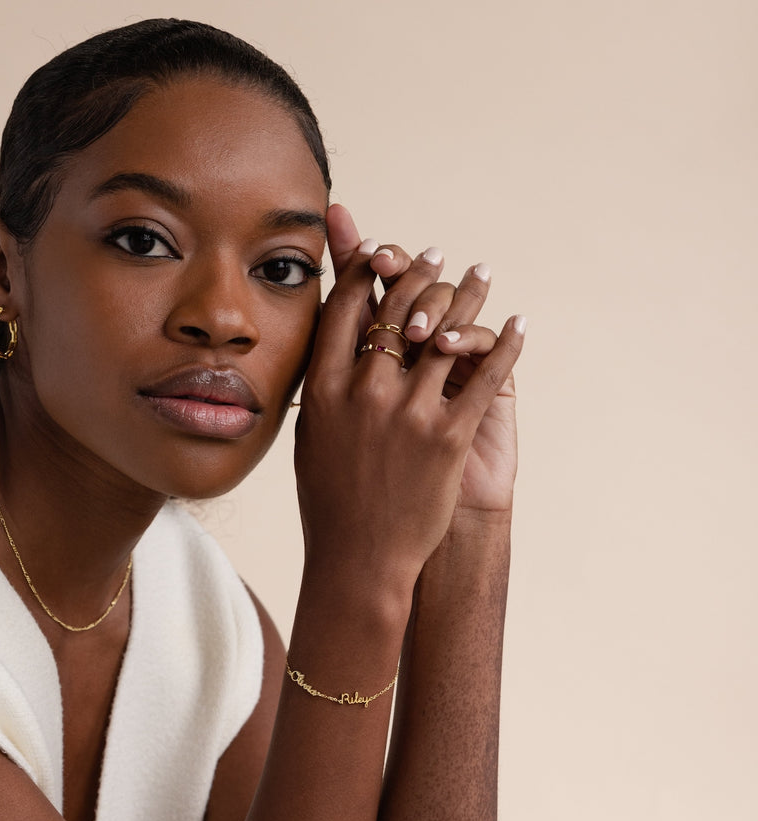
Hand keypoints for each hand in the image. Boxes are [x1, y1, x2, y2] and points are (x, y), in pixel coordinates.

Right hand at [294, 205, 523, 593]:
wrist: (360, 558)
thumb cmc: (330, 500)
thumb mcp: (312, 436)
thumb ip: (323, 387)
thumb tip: (331, 343)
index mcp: (322, 389)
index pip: (344, 307)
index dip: (365, 268)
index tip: (384, 251)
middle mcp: (362, 393)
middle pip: (397, 308)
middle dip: (420, 272)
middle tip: (437, 256)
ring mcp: (408, 414)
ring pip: (445, 332)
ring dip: (468, 295)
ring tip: (480, 275)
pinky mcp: (448, 438)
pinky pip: (486, 377)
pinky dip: (506, 344)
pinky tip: (518, 324)